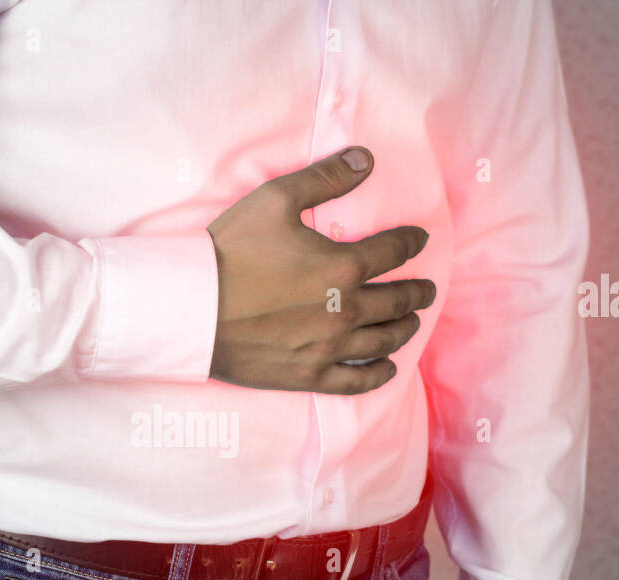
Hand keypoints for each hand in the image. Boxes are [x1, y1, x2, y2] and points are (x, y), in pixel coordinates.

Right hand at [205, 146, 433, 394]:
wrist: (191, 307)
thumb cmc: (231, 251)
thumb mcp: (275, 200)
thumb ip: (325, 178)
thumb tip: (367, 159)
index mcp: (342, 265)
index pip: (394, 252)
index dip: (411, 243)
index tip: (419, 241)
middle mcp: (346, 310)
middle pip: (397, 301)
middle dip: (417, 292)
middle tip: (426, 290)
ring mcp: (329, 347)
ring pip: (384, 340)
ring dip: (405, 329)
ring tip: (411, 322)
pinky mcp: (308, 375)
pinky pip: (356, 381)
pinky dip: (379, 374)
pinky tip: (388, 367)